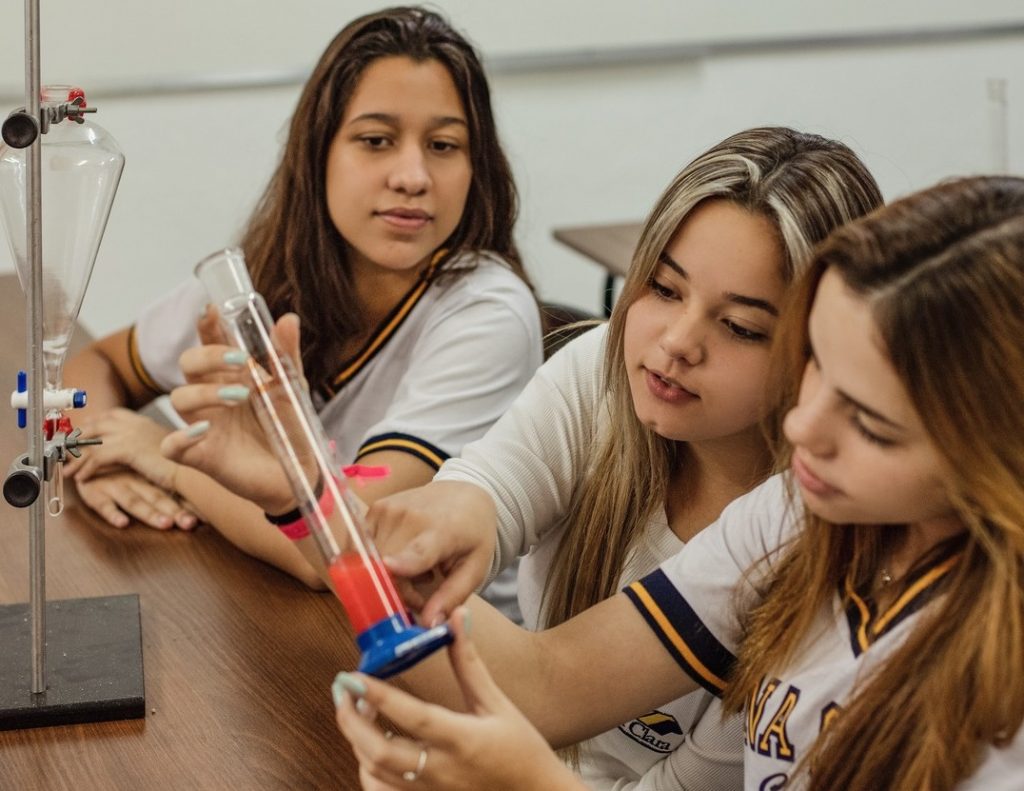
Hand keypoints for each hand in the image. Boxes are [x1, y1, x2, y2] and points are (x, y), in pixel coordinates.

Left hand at [68, 407, 177, 491]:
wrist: (193, 472)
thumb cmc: (185, 466)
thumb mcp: (166, 451)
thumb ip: (149, 448)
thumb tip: (141, 454)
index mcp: (145, 422)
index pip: (114, 415)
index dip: (95, 421)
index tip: (84, 428)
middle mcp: (137, 424)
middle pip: (98, 424)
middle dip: (79, 436)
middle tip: (67, 448)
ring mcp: (132, 434)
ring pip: (94, 441)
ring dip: (78, 456)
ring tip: (69, 469)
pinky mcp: (128, 449)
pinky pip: (97, 457)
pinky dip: (86, 468)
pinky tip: (82, 478)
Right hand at [75, 469, 198, 529]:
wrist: (81, 453)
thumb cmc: (115, 470)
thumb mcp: (140, 475)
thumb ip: (167, 489)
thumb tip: (202, 504)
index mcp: (150, 477)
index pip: (175, 492)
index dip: (191, 504)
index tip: (209, 518)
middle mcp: (136, 481)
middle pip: (159, 497)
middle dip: (176, 511)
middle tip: (192, 524)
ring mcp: (116, 486)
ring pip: (135, 501)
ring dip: (150, 514)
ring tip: (166, 524)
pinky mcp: (95, 493)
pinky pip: (103, 504)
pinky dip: (112, 514)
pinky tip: (122, 523)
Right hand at [160, 311, 305, 515]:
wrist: (299, 473)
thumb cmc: (290, 428)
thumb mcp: (292, 390)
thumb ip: (285, 356)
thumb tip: (288, 318)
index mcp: (232, 376)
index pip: (211, 343)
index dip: (207, 325)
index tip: (212, 310)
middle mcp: (212, 397)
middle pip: (188, 365)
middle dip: (207, 356)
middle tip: (240, 360)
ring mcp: (204, 426)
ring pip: (178, 399)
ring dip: (204, 392)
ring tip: (240, 396)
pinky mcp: (201, 456)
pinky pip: (171, 445)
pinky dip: (180, 437)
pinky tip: (204, 430)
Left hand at [334, 608, 585, 790]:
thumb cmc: (521, 750)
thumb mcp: (497, 703)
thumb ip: (469, 663)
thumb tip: (457, 617)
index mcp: (463, 741)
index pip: (413, 717)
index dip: (379, 696)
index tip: (353, 676)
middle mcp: (442, 772)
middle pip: (380, 754)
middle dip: (351, 722)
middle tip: (342, 691)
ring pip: (375, 775)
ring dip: (358, 742)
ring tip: (357, 712)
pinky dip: (368, 769)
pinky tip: (373, 746)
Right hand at [366, 481, 497, 625]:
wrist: (464, 494)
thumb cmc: (472, 534)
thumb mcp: (474, 568)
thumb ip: (451, 597)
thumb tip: (428, 625)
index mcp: (444, 530)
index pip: (419, 550)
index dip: (403, 563)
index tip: (389, 570)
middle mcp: (412, 516)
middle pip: (386, 569)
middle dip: (397, 592)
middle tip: (418, 595)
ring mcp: (389, 510)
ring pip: (371, 561)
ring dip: (386, 577)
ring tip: (413, 572)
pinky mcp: (374, 509)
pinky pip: (364, 549)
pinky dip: (377, 561)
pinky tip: (399, 558)